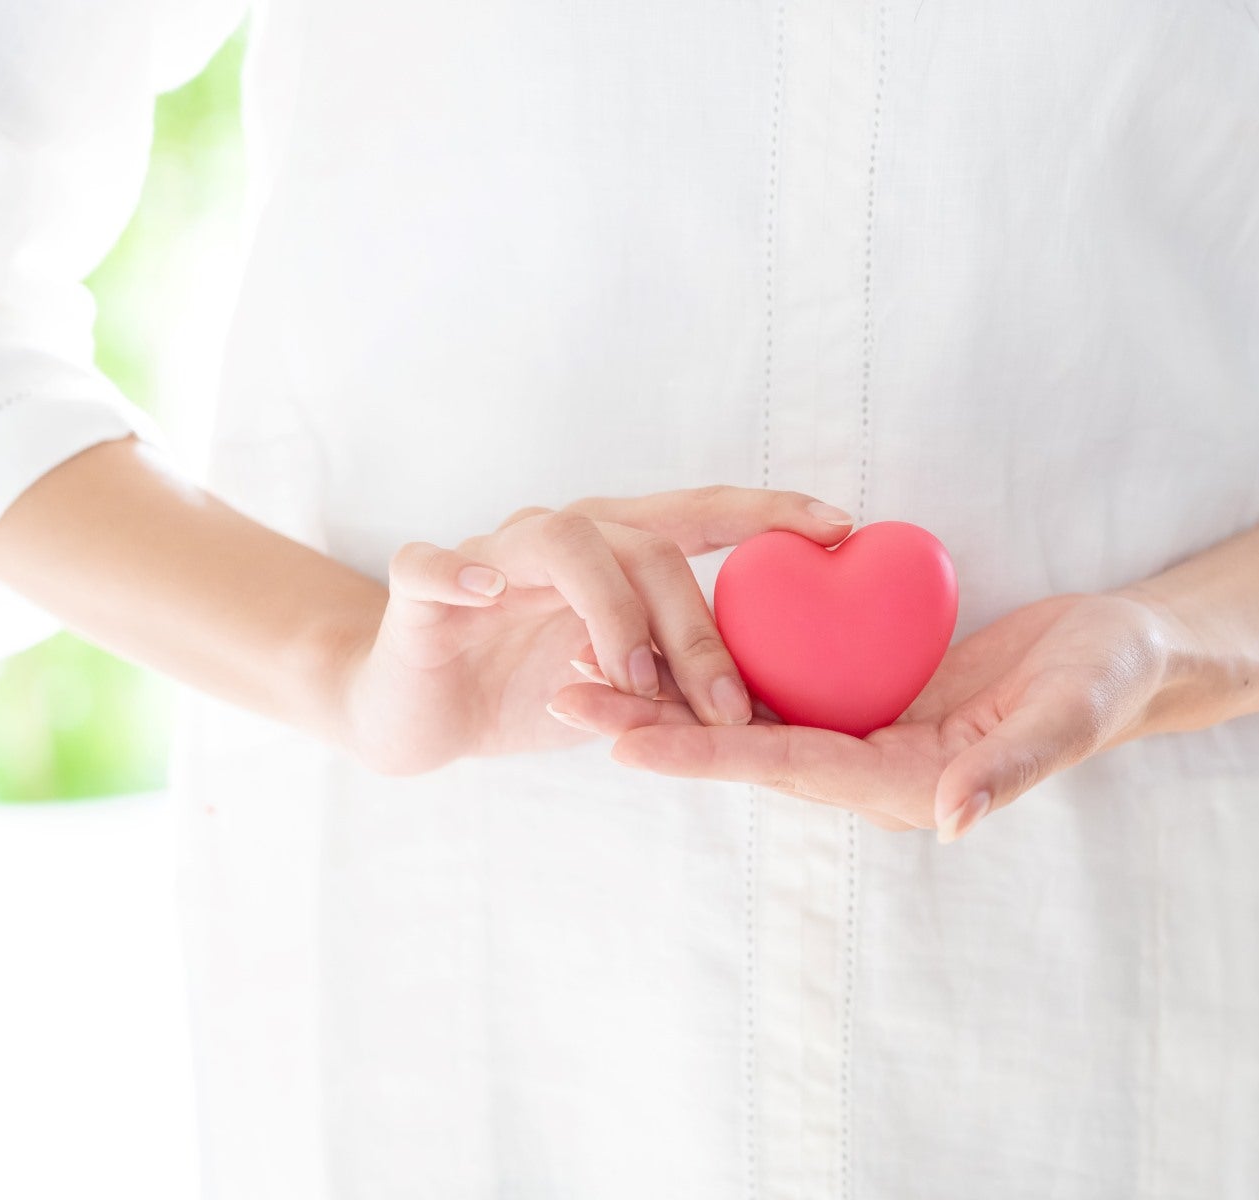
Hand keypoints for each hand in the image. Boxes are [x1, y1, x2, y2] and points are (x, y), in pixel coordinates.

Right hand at [334, 486, 854, 774]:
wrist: (419, 712)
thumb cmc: (531, 687)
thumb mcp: (621, 689)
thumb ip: (679, 677)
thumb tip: (772, 703)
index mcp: (615, 550)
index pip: (701, 516)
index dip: (768, 513)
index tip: (839, 526)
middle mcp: (560, 537)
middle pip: (645, 546)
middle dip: (695, 627)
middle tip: (729, 705)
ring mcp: (489, 555)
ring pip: (562, 544)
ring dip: (608, 614)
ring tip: (630, 680)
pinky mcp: (420, 588)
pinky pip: (432, 564)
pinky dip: (461, 571)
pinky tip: (489, 594)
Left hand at [549, 591, 1187, 840]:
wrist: (1124, 655)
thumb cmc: (1105, 680)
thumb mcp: (1070, 715)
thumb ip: (1010, 770)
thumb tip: (949, 820)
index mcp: (906, 783)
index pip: (786, 768)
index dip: (704, 753)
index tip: (624, 742)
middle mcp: (870, 766)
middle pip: (742, 747)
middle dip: (655, 727)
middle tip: (563, 698)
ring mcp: (865, 732)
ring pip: (748, 716)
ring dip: (667, 699)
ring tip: (581, 671)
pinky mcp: (867, 697)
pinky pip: (782, 683)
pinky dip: (717, 666)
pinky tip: (662, 642)